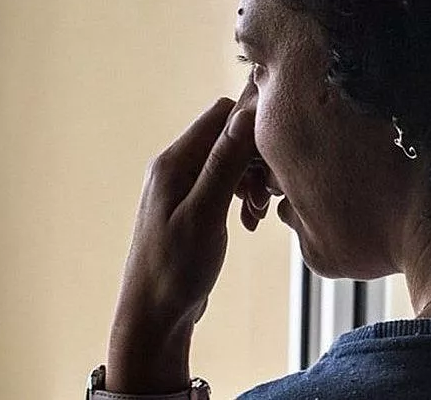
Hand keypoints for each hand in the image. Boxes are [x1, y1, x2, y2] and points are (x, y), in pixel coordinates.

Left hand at [106, 82, 258, 393]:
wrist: (153, 316)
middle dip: (256, 159)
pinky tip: (250, 222)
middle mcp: (174, 167)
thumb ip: (224, 164)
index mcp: (173, 162)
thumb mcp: (205, 215)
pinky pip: (224, 185)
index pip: (222, 114)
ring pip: (229, 161)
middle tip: (268, 195)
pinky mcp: (191, 206)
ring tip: (258, 212)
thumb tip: (247, 113)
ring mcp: (181, 187)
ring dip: (252, 180)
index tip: (276, 160)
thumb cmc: (174, 270)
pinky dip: (242, 197)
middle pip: (228, 136)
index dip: (254, 128)